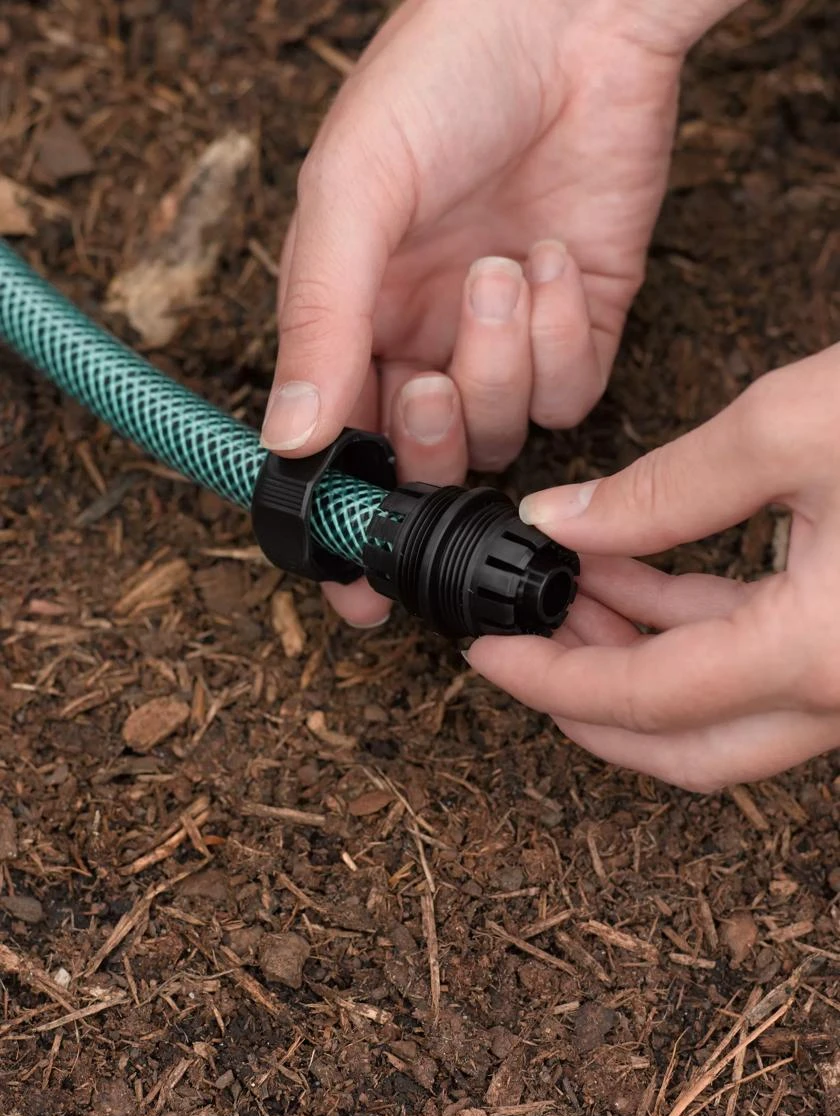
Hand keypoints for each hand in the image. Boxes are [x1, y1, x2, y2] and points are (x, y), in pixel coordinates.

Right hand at [262, 0, 739, 625]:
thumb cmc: (438, 84)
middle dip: (426, 445)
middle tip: (426, 386)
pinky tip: (554, 258)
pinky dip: (562, 338)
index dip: (346, 524)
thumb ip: (319, 321)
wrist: (570, 19)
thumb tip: (292, 440)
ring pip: (502, 436)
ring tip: (501, 270)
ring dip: (500, 366)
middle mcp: (424, 343)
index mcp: (351, 320)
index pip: (339, 450)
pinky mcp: (580, 332)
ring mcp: (504, 344)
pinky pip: (570, 394)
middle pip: (422, 462)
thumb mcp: (353, 195)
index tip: (354, 584)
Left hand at [467, 345, 839, 791]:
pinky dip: (693, 632)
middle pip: (684, 744)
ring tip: (562, 593)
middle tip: (518, 648)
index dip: (551, 678)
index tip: (487, 652)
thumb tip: (562, 520)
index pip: (647, 698)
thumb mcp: (794, 428)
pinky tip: (634, 577)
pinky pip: (764, 664)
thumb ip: (665, 490)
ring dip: (636, 662)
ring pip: (724, 711)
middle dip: (588, 703)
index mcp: (824, 653)